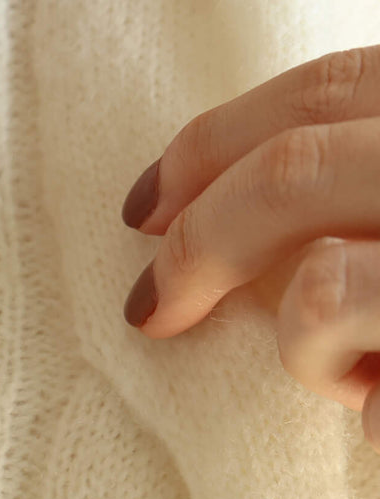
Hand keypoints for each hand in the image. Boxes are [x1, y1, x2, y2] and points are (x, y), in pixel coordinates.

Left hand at [119, 46, 379, 437]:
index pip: (333, 85)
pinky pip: (371, 396)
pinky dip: (365, 412)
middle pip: (297, 171)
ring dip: (305, 348)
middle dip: (199, 244)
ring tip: (352, 377)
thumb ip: (352, 177)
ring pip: (322, 291)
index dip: (214, 142)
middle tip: (147, 308)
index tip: (141, 204)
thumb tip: (209, 201)